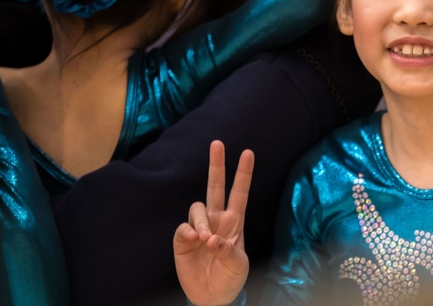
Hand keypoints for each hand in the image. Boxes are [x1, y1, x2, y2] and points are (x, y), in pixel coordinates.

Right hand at [174, 140, 253, 305]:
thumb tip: (213, 239)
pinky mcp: (184, 240)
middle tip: (217, 143)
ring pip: (198, 207)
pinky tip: (195, 239)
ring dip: (201, 219)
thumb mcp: (238, 266)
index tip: (248, 153)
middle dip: (217, 165)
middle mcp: (217, 220)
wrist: (212, 296)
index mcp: (235, 222)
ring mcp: (200, 228)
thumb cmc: (230, 278)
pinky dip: (189, 231)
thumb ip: (229, 252)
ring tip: (205, 237)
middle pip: (215, 186)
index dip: (244, 174)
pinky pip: (184, 227)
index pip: (240, 193)